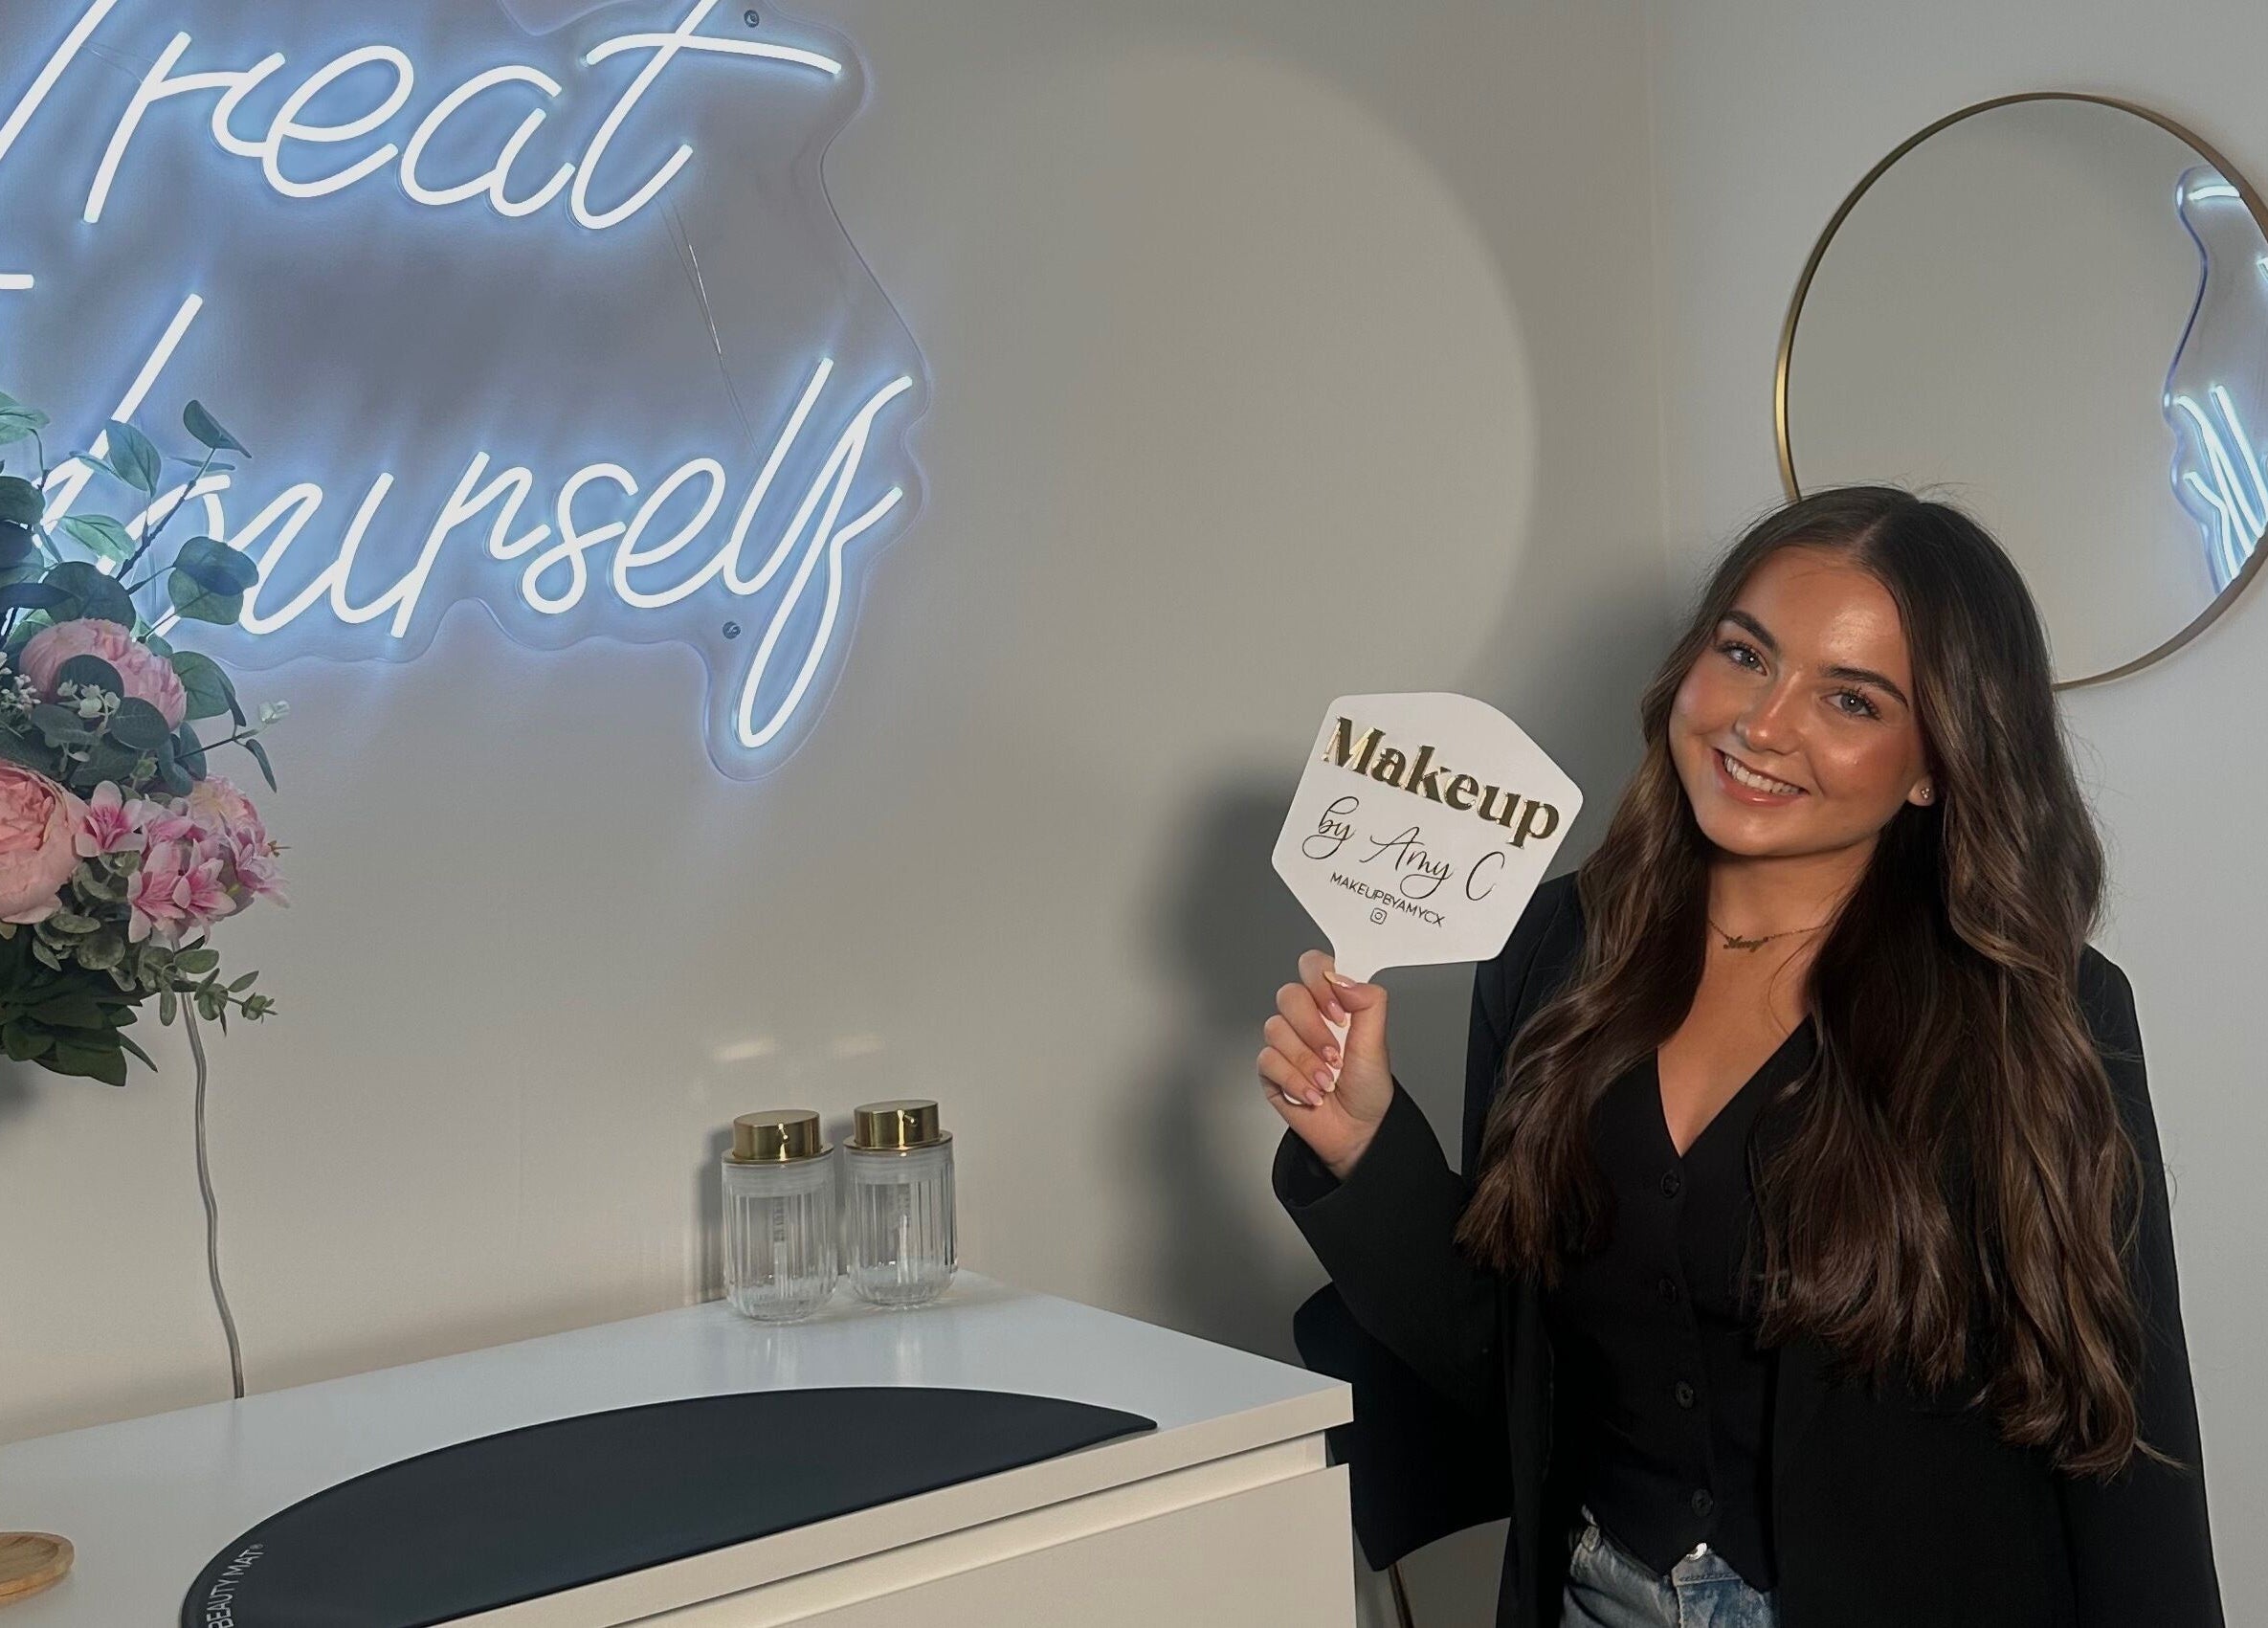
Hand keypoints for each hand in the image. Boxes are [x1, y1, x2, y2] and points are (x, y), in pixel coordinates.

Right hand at [1258, 950, 1392, 1179]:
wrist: (1356, 1132)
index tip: (1338, 1011)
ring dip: (1306, 1061)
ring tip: (1327, 1081)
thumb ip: (1367, 1002)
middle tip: (1334, 1053)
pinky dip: (1294, 1080)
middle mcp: (1307, 1019)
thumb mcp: (1377, 1042)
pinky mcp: (1271, 1069)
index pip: (1313, 967)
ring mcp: (1286, 1043)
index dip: (1320, 982)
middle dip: (1313, 1029)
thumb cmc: (1368, 1089)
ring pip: (1275, 1029)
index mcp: (1332, 1004)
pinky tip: (1312, 1093)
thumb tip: (1342, 978)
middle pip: (1289, 995)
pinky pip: (1268, 1061)